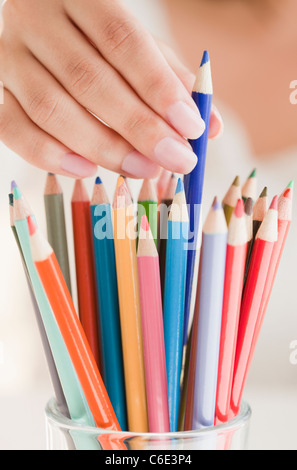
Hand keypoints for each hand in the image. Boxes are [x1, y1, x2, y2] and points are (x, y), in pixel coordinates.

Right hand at [0, 0, 222, 178]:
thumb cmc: (95, 40)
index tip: (191, 127)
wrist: (37, 25)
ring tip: (143, 169)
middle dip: (137, 127)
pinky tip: (87, 169)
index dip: (158, 87)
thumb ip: (171, 80)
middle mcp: (37, 22)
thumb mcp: (137, 46)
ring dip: (102, 147)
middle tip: (174, 159)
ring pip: (51, 109)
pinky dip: (51, 155)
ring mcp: (9, 57)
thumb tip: (209, 126)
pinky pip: (13, 129)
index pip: (122, 41)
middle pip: (88, 80)